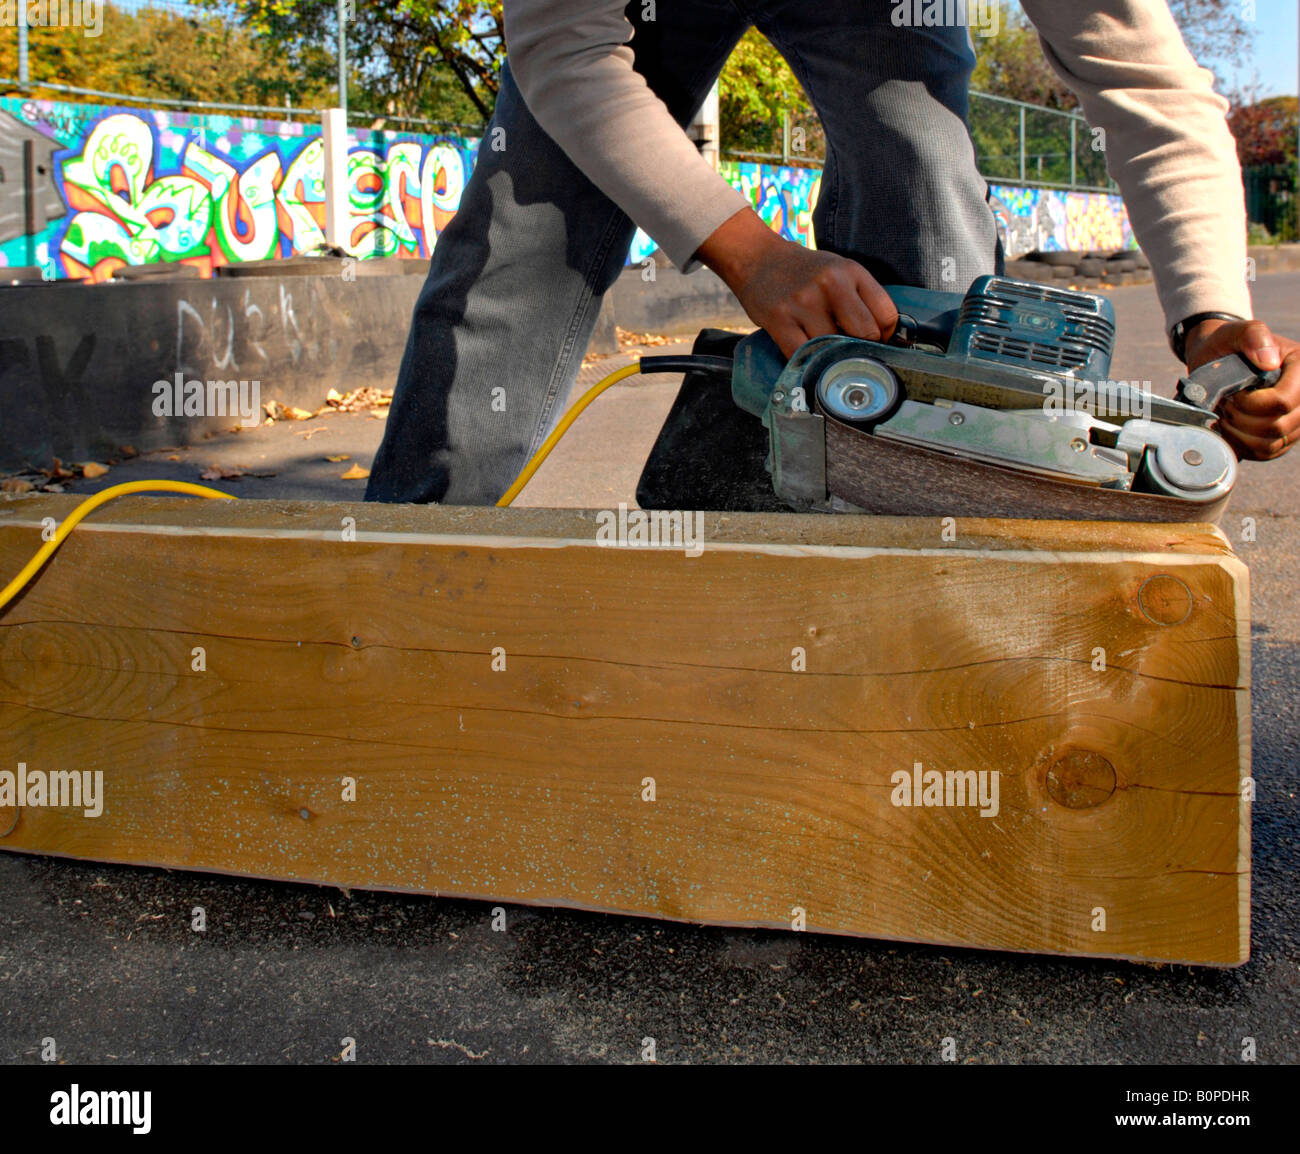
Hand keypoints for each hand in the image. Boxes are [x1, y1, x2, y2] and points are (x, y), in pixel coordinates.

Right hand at [694, 208, 896, 358]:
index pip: (886, 315)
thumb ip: (861, 298)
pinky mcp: (780, 320)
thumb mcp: (839, 271)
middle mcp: (831, 283)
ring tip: (824, 351)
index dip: (884, 336)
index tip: (875, 344)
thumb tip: (883, 339)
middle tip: (850, 353)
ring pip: (833, 347)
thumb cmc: (804, 272)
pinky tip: (806, 358)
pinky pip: (803, 354)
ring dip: (830, 357)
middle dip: (860, 349)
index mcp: (851, 271)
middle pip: (864, 334)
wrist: (758, 258)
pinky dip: (807, 363)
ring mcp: (804, 302)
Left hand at [1185, 318, 1299, 460]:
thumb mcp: (1237, 331)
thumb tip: (1268, 361)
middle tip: (1226, 404)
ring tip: (1226, 415)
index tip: (1234, 393)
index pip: (1282, 402)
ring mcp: (1295, 420)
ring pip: (1270, 445)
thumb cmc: (1229, 344)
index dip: (1251, 404)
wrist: (1218, 357)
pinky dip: (1241, 446)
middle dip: (1242, 420)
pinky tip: (1229, 429)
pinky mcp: (1281, 437)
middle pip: (1277, 428)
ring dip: (1239, 434)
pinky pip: (1264, 454)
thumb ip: (1253, 337)